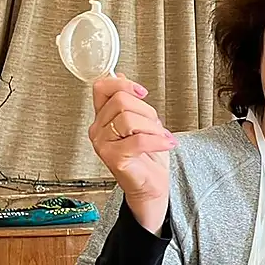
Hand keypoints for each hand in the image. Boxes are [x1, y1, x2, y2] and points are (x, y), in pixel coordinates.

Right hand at [89, 75, 176, 233]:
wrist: (152, 187)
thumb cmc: (147, 158)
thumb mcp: (141, 122)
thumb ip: (129, 102)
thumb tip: (121, 77)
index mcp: (102, 118)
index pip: (101, 88)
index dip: (122, 84)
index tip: (141, 92)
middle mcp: (98, 130)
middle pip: (121, 101)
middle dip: (146, 111)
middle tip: (156, 126)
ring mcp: (103, 144)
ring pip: (128, 118)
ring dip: (152, 127)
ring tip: (159, 138)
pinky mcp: (113, 157)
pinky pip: (138, 139)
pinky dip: (158, 140)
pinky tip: (166, 143)